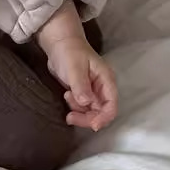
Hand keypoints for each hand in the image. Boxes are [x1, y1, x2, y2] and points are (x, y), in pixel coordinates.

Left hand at [37, 2, 117, 131]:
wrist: (59, 43)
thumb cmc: (69, 51)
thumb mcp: (74, 67)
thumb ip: (81, 85)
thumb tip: (86, 102)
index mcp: (106, 80)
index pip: (111, 105)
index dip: (104, 117)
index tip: (93, 125)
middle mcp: (102, 88)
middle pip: (101, 112)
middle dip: (87, 117)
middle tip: (71, 117)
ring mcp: (92, 91)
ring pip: (91, 111)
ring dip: (79, 111)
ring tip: (67, 96)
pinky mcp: (82, 92)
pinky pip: (82, 107)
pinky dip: (74, 106)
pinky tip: (67, 94)